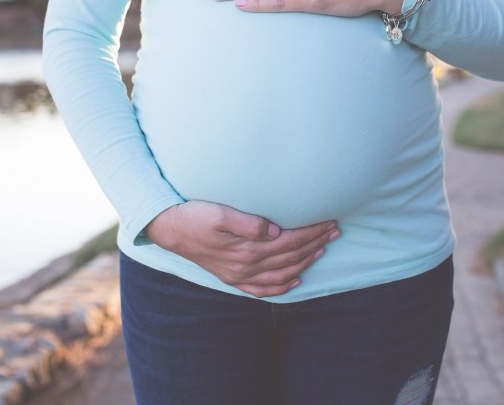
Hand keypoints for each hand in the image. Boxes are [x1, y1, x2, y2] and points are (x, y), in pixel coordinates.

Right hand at [144, 200, 340, 297]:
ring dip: (305, 262)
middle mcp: (247, 265)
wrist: (169, 228)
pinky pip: (262, 289)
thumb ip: (248, 223)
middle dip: (315, 243)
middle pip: (291, 257)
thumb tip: (275, 231)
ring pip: (282, 274)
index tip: (329, 220)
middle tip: (334, 231)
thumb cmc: (195, 215)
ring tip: (323, 249)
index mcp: (248, 248)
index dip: (312, 232)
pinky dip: (282, 287)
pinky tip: (294, 281)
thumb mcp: (220, 213)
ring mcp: (239, 275)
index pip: (290, 241)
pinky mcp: (232, 277)